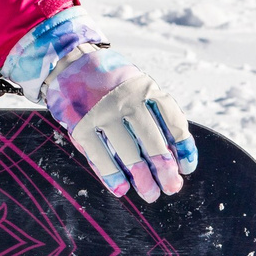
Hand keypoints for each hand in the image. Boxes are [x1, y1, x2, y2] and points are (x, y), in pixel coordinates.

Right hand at [1, 12, 197, 202]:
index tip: (186, 168)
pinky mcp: (80, 124)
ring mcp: (102, 113)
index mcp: (146, 89)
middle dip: (165, 171)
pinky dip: (112, 175)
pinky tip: (120, 188)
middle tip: (171, 188)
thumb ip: (153, 112)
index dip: (184, 149)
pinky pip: (100, 156)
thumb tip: (173, 153)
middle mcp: (127, 100)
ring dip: (143, 179)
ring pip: (129, 154)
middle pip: (154, 143)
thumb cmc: (111, 82)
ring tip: (150, 194)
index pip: (173, 122)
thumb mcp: (137, 85)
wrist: (69, 61)